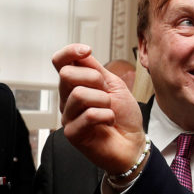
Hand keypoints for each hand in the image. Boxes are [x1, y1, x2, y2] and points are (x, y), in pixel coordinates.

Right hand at [52, 44, 145, 172]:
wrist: (133, 142)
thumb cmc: (124, 115)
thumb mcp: (114, 85)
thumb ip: (96, 69)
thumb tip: (81, 53)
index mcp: (76, 85)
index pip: (60, 62)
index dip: (70, 52)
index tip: (87, 51)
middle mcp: (67, 99)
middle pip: (67, 75)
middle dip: (95, 79)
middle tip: (107, 94)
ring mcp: (68, 116)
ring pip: (79, 95)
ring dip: (103, 101)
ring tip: (110, 110)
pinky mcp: (72, 133)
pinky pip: (88, 115)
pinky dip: (107, 116)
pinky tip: (109, 122)